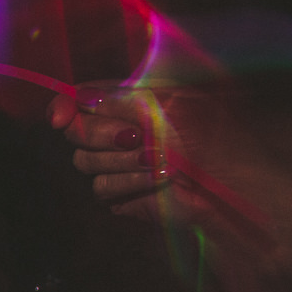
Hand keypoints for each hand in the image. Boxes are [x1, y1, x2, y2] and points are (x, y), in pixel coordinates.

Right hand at [48, 83, 291, 258]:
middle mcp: (122, 130)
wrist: (233, 190)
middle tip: (137, 138)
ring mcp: (119, 163)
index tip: (58, 118)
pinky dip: (129, 185)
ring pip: (84, 162)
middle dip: (104, 135)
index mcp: (133, 101)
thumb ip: (121, 98)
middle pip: (77, 130)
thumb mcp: (170, 106)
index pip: (83, 97)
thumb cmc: (214, 141)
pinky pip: (100, 188)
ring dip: (123, 162)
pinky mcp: (121, 194)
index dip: (65, 105)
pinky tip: (158, 183)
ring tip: (160, 162)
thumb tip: (78, 97)